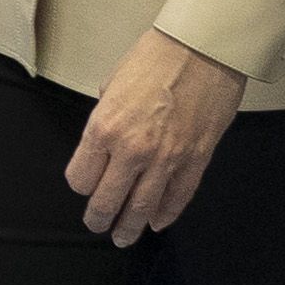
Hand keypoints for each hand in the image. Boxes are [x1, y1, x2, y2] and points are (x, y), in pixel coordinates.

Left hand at [66, 30, 246, 245]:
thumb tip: (105, 137)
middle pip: (109, 199)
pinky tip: (158, 222)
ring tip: (124, 237)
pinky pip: (179, 195)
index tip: (84, 185)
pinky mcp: (196, 158)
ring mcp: (167, 158)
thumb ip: (106, 116)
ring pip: (143, 206)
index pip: (81, 177)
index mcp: (104, 128)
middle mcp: (132, 149)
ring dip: (131, 226)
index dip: (82, 184)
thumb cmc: (157, 57)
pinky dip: (167, 212)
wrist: (203, 48)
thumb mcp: (112, 84)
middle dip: (100, 217)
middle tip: (98, 225)